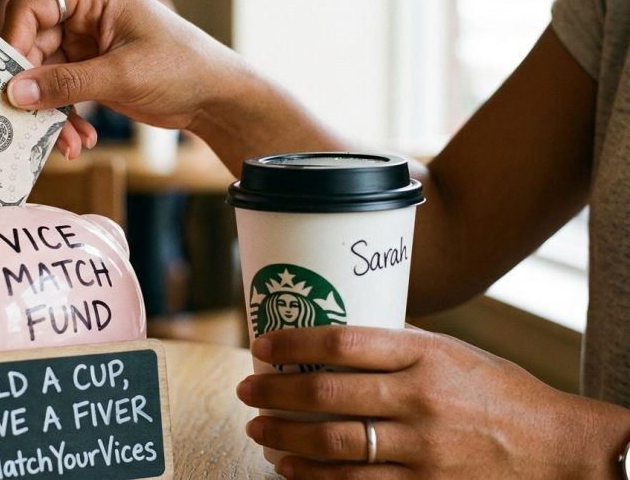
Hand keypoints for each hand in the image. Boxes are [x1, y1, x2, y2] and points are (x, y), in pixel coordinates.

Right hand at [1, 0, 244, 157]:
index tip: (6, 80)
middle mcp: (83, 12)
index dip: (12, 41)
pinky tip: (80, 140)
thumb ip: (66, 83)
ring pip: (42, 76)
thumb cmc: (181, 68)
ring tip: (67, 143)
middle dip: (32, 89)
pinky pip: (59, 93)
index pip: (32, 7)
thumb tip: (15, 92)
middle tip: (27, 124)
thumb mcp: (122, 75)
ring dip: (49, 112)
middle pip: (32, 46)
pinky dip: (64, 118)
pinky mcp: (88, 70)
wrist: (213, 96)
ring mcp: (84, 42)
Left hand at [235, 325, 617, 478]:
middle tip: (247, 390)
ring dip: (283, 438)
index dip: (293, 342)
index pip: (342, 342)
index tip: (261, 344)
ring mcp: (421, 450)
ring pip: (331, 446)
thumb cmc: (496, 392)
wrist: (554, 448)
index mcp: (426, 356)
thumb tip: (333, 336)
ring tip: (259, 429)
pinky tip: (290, 468)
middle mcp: (421, 401)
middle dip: (274, 393)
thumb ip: (397, 346)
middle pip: (326, 395)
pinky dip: (313, 478)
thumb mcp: (451, 353)